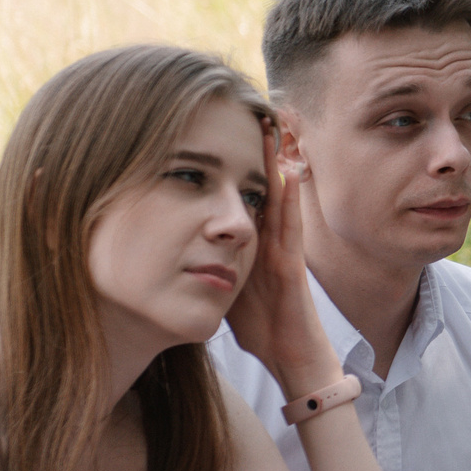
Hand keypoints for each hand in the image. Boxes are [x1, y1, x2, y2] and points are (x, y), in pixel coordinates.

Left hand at [221, 117, 339, 398]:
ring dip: (280, 162)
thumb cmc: (261, 328)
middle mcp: (272, 242)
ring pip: (282, 197)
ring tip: (276, 127)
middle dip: (266, 151)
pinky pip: (291, 228)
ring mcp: (285, 252)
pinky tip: (286, 175)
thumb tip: (178, 251)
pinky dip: (290, 200)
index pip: (248, 196)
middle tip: (261, 110)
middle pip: (269, 186)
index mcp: (254, 245)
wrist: (292, 360)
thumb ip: (209, 265)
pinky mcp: (292, 268)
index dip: (243, 165)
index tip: (232, 130)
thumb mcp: (226, 288)